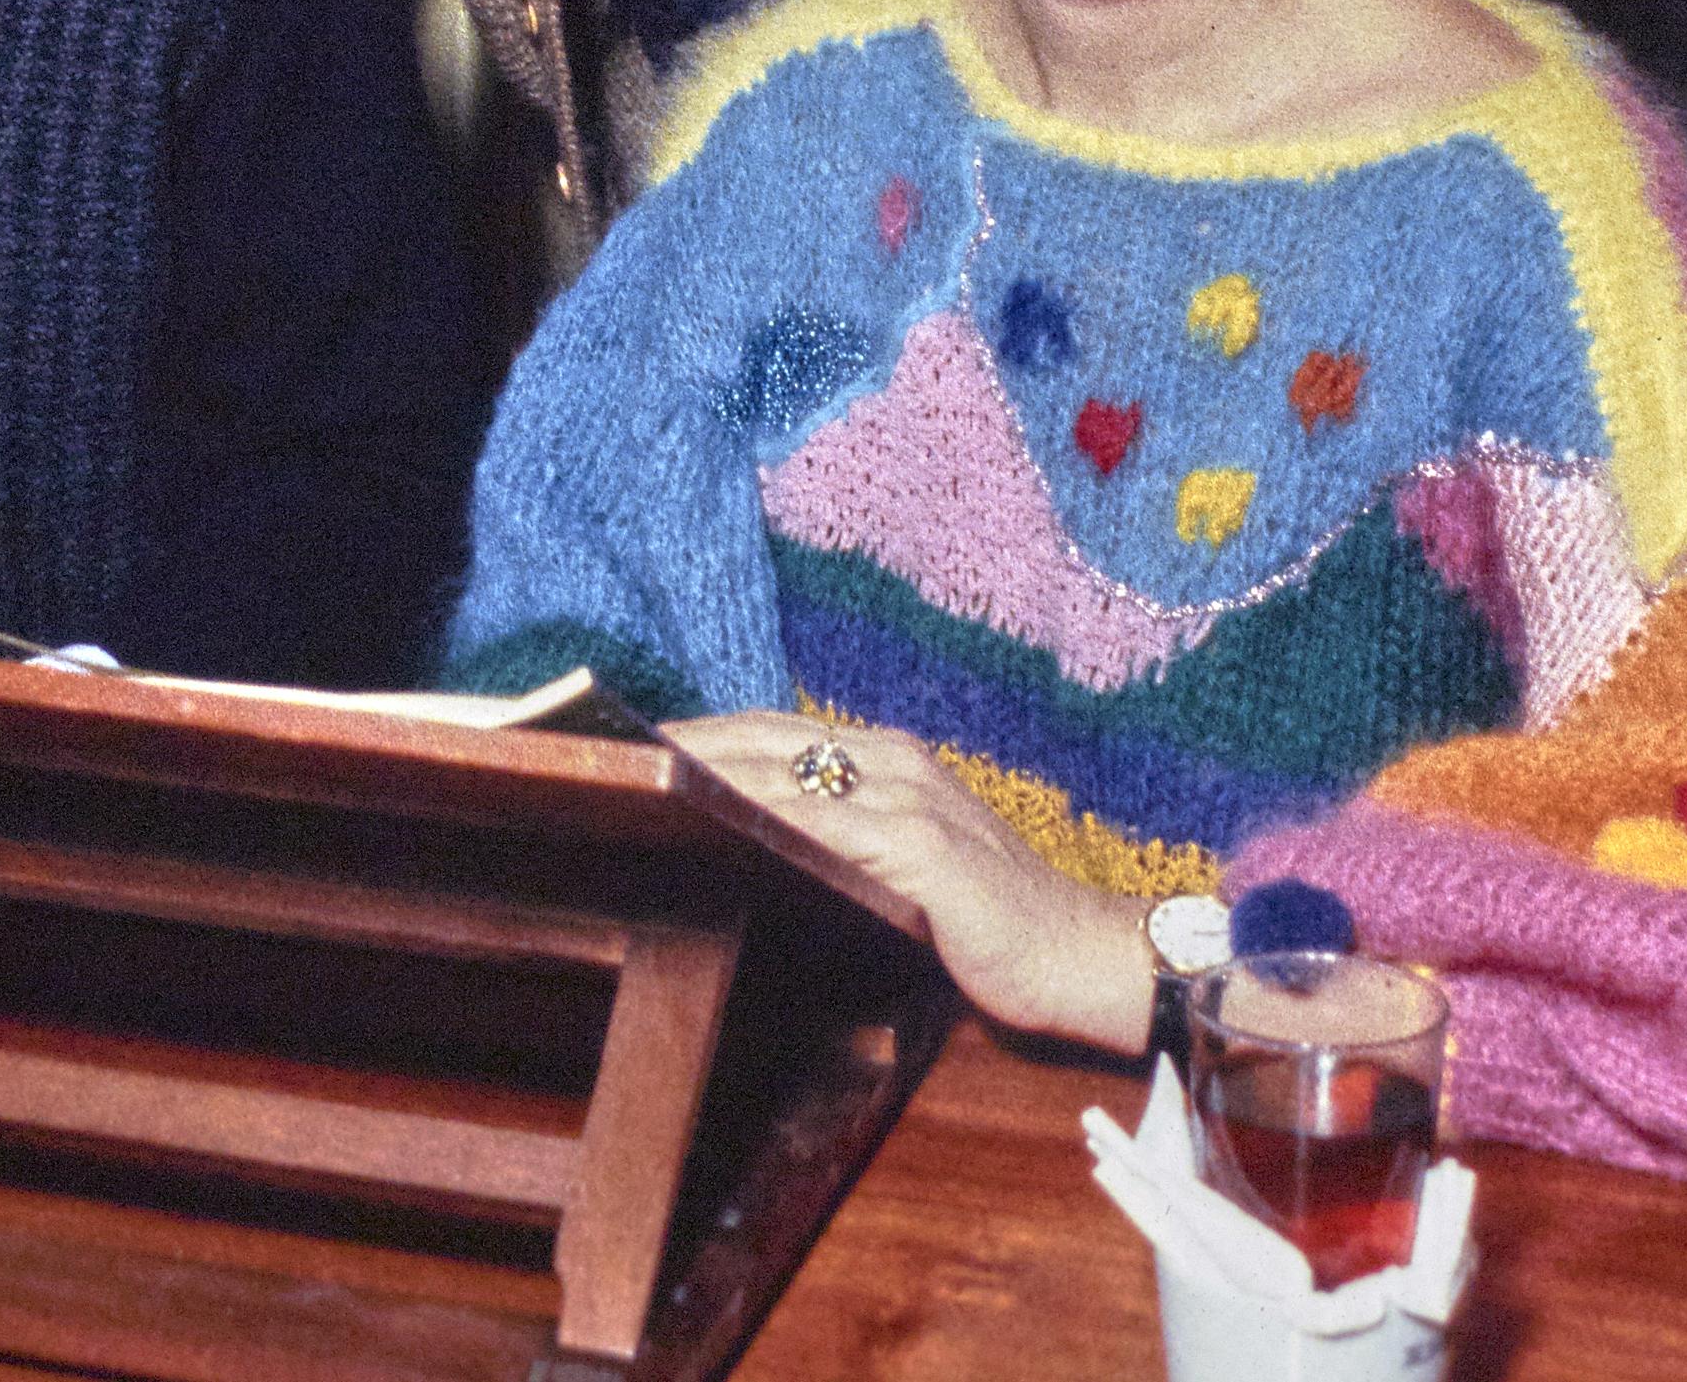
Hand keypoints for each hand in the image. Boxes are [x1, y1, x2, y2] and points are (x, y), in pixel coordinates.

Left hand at [672, 709, 1155, 1051]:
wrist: (1081, 955)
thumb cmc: (990, 923)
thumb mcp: (905, 865)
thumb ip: (843, 842)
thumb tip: (759, 844)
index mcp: (888, 760)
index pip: (772, 730)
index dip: (700, 732)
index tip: (631, 741)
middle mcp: (895, 762)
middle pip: (763, 737)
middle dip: (683, 742)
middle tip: (605, 751)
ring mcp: (909, 800)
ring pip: (784, 773)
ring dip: (706, 776)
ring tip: (639, 783)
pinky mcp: (922, 847)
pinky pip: (827, 828)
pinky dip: (765, 823)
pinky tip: (715, 827)